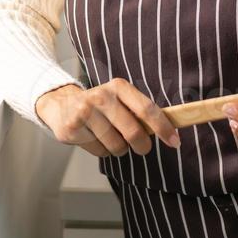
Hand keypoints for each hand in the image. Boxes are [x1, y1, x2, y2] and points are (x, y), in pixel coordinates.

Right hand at [34, 79, 181, 157]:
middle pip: (133, 132)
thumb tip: (171, 129)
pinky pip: (99, 151)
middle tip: (142, 147)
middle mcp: (101, 96)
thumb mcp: (121, 100)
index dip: (163, 127)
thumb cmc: (101, 106)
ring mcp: (85, 112)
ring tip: (112, 138)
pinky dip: (102, 150)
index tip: (175, 141)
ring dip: (119, 149)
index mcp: (118, 86)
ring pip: (116, 146)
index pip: (147, 109)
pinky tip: (94, 138)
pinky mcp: (72, 128)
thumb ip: (141, 111)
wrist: (62, 105)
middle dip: (142, 145)